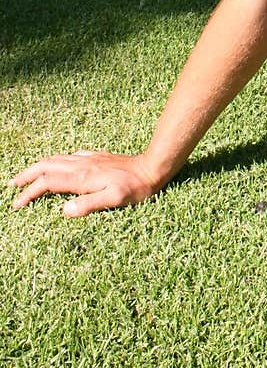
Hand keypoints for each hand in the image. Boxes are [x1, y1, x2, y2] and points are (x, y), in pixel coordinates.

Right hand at [8, 151, 162, 216]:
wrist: (152, 167)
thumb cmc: (136, 188)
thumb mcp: (115, 200)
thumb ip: (89, 205)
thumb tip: (65, 211)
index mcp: (81, 178)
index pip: (47, 183)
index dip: (30, 193)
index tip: (17, 204)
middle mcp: (81, 165)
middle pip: (45, 166)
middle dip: (26, 175)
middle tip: (11, 185)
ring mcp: (88, 159)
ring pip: (55, 159)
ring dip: (37, 167)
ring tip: (26, 175)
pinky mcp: (96, 157)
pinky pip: (68, 156)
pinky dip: (55, 162)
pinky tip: (57, 165)